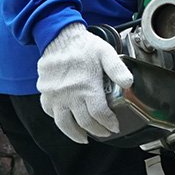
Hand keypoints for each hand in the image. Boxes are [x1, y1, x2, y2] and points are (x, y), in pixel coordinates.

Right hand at [37, 23, 132, 143]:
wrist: (59, 37)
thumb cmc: (85, 45)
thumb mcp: (106, 53)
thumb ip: (118, 69)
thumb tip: (129, 84)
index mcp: (86, 86)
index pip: (99, 114)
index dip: (108, 123)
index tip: (114, 126)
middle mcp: (69, 94)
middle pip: (84, 122)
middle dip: (97, 130)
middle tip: (105, 133)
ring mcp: (55, 95)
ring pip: (63, 123)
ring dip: (75, 134)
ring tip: (85, 138)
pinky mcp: (45, 93)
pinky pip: (50, 112)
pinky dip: (59, 120)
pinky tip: (67, 121)